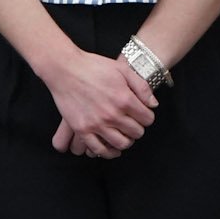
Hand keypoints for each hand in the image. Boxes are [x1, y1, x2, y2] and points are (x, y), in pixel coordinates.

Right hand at [41, 51, 156, 159]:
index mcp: (125, 99)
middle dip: (138, 128)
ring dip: (126, 140)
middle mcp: (112, 115)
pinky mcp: (82, 129)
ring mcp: (97, 124)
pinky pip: (99, 149)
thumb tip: (153, 105)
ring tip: (123, 134)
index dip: (147, 117)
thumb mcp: (122, 69)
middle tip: (132, 122)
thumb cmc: (93, 66)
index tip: (141, 114)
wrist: (65, 69)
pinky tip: (111, 147)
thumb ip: (141, 87)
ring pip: (121, 144)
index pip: (147, 119)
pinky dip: (108, 152)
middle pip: (136, 133)